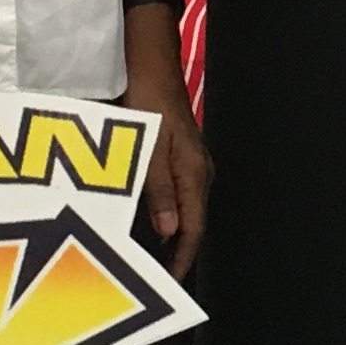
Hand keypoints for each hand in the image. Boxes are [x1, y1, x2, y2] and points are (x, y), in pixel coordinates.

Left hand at [125, 31, 209, 273]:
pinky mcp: (177, 155)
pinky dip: (164, 213)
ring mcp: (189, 163)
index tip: (170, 282)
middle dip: (177, 252)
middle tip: (156, 278)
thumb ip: (160, 191)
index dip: (182, 258)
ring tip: (151, 258)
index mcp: (194, 173)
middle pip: (191, 222)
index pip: (194, 227)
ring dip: (169, 234)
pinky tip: (148, 222)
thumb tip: (170, 231)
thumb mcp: (148, 147)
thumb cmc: (148, 100)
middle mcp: (197, 171)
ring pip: (183, 209)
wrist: (149, 62)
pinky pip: (174, 194)